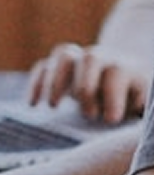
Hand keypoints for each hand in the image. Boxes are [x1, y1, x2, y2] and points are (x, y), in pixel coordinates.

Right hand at [26, 41, 149, 123]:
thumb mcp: (143, 105)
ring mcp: (77, 59)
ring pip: (63, 55)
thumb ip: (138, 108)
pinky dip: (36, 84)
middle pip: (90, 59)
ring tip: (53, 106)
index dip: (113, 95)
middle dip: (86, 86)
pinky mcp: (58, 66)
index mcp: (126, 69)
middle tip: (90, 115)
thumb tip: (123, 118)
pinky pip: (42, 67)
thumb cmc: (136, 101)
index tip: (111, 119)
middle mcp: (101, 58)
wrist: (125, 78)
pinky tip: (32, 104)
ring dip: (56, 80)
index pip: (117, 73)